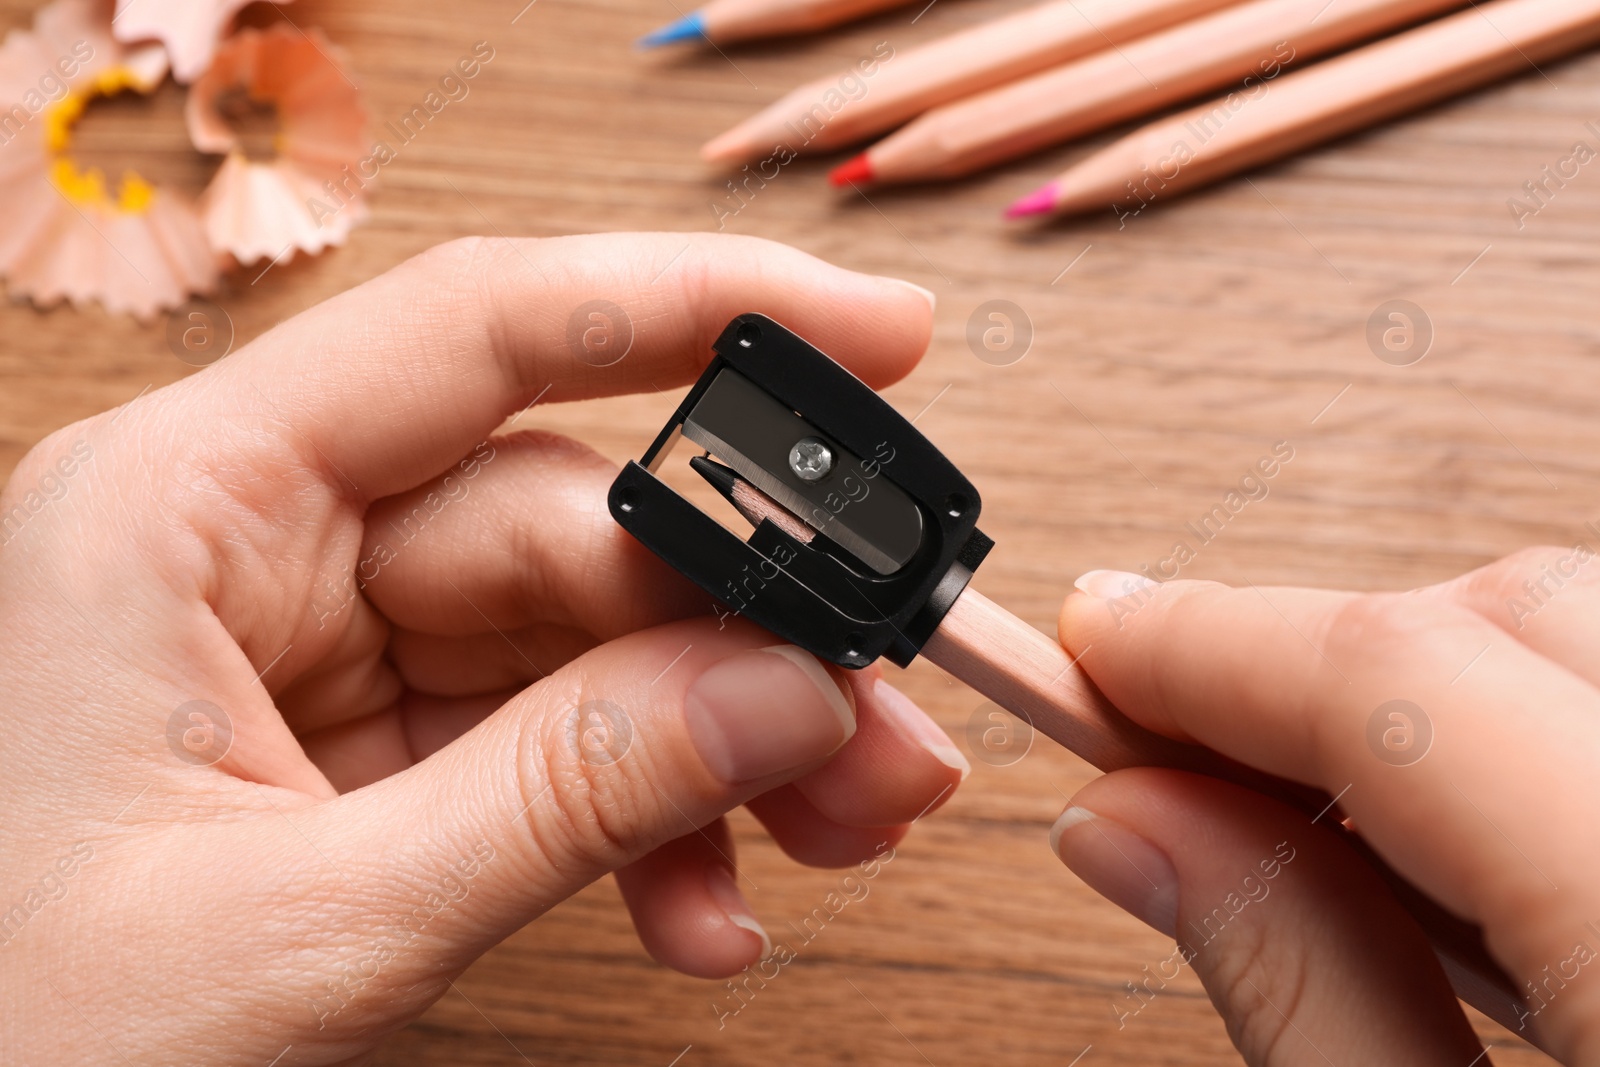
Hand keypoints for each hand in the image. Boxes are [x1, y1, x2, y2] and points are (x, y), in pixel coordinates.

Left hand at [0, 233, 968, 1064]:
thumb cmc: (17, 1047)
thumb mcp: (306, 924)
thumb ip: (565, 792)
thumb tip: (787, 690)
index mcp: (178, 509)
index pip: (476, 332)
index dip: (692, 308)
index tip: (873, 335)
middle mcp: (251, 546)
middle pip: (568, 520)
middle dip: (745, 631)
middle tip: (878, 724)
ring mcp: (311, 643)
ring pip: (585, 634)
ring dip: (722, 735)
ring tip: (830, 827)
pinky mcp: (357, 738)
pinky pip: (549, 731)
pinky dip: (644, 810)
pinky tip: (701, 897)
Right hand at [1052, 555, 1599, 1064]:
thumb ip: (1304, 993)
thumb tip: (1138, 828)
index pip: (1405, 682)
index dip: (1213, 648)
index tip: (1095, 649)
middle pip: (1518, 619)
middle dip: (1314, 654)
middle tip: (1161, 719)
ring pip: (1582, 646)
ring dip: (1424, 695)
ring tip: (1294, 802)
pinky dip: (1525, 746)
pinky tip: (1453, 848)